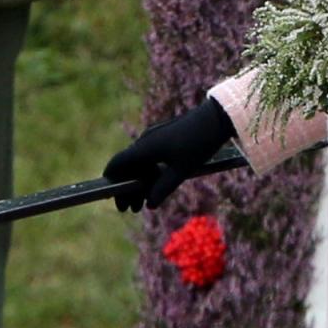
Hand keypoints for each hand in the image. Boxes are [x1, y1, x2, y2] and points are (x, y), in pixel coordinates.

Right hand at [103, 97, 234, 210]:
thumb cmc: (199, 144)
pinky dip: (148, 173)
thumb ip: (163, 188)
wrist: (215, 118)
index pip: (118, 164)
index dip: (112, 181)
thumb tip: (150, 205)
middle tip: (129, 209)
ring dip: (139, 183)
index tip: (112, 198)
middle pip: (128, 167)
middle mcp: (145, 141)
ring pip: (140, 164)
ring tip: (142, 204)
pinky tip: (155, 186)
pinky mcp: (164, 137)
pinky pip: (149, 158)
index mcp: (145, 147)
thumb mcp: (181, 170)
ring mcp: (154, 138)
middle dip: (127, 189)